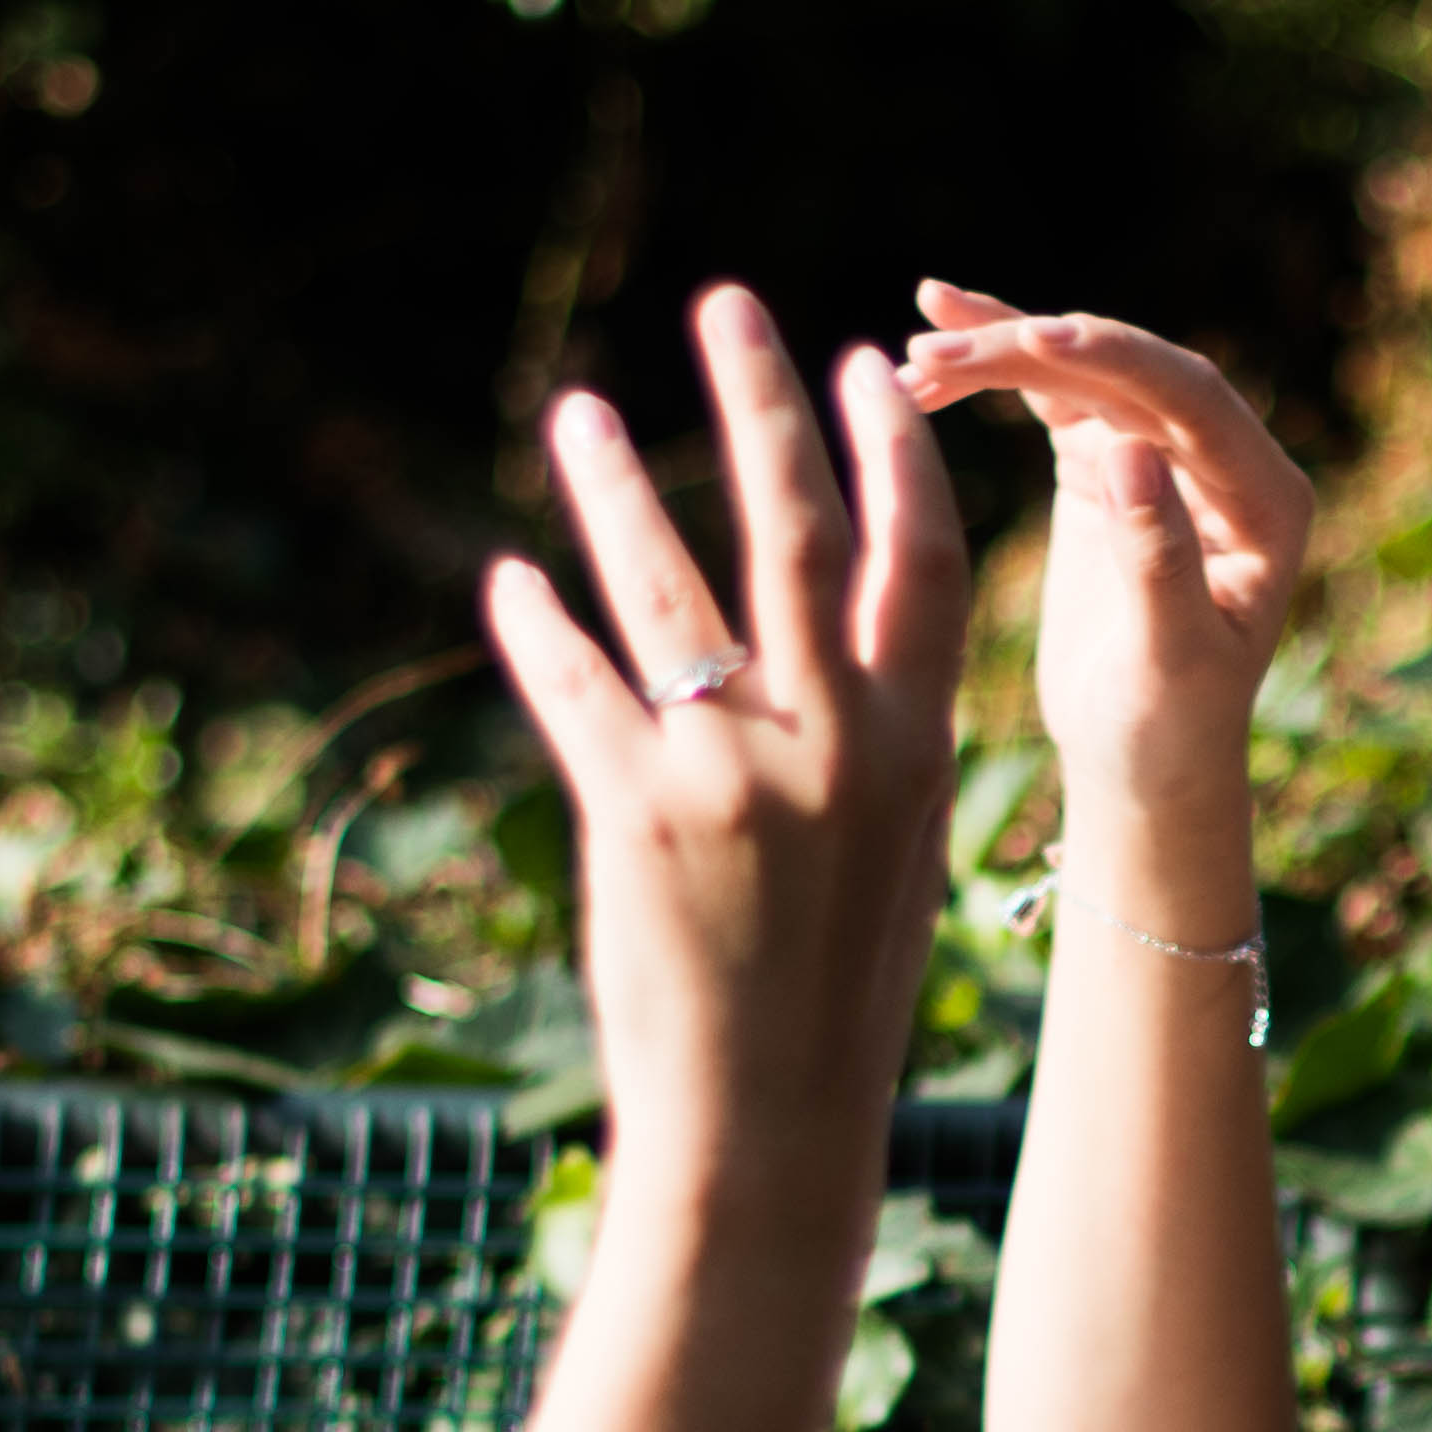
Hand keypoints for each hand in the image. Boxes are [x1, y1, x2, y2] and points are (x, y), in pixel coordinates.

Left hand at [483, 285, 966, 1229]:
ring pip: (669, 590)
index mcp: (916, 750)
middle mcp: (838, 744)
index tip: (865, 364)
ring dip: (618, 489)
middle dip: (765, 404)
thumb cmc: (830, 1003)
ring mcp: (738, 774)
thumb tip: (826, 645)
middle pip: (799, 531)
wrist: (769, 1124)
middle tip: (730, 306)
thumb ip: (865, 747)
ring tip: (577, 414)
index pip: (921, 563)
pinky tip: (511, 583)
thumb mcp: (882, 860)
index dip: (892, 455)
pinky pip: (577, 689)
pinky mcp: (640, 814)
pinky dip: (540, 631)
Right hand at [893, 287, 1312, 812]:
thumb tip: (1129, 449)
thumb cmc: (1171, 729)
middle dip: (1034, 347)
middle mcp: (1222, 460)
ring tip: (917, 345)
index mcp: (1265, 500)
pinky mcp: (1104, 461)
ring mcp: (1161, 454)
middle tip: (939, 339)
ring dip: (998, 351)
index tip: (1033, 339)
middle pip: (1128, 371)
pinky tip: (931, 345)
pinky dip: (993, 370)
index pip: (1192, 401)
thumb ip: (1160, 557)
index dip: (1115, 360)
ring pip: (1081, 373)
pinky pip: (1049, 395)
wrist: (1140, 763)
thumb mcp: (1169, 659)